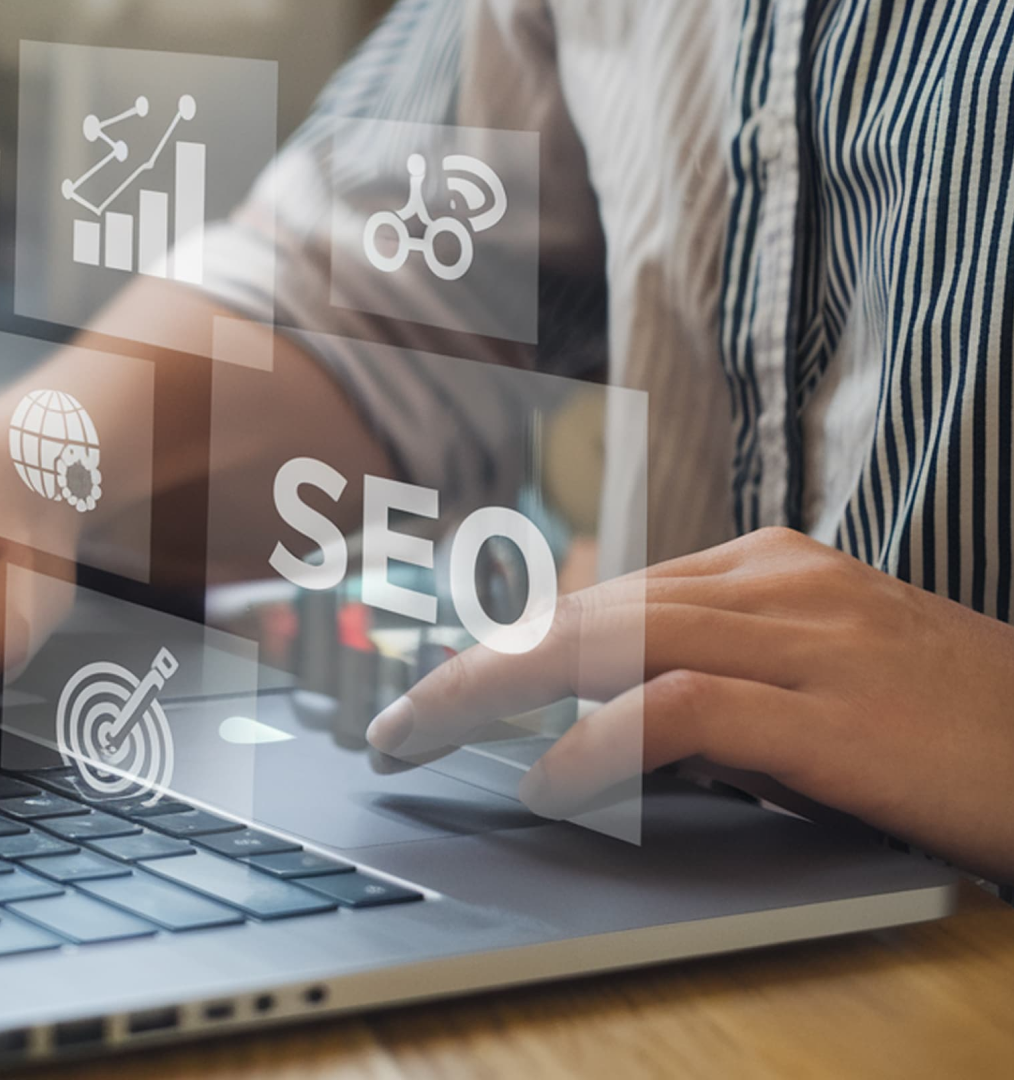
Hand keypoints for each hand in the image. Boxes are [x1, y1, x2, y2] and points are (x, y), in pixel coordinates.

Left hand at [366, 527, 1013, 882]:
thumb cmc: (952, 733)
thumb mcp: (819, 691)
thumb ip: (718, 690)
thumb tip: (603, 730)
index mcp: (768, 568)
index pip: (601, 595)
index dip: (508, 642)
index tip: (440, 688)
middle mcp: (776, 583)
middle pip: (584, 608)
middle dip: (475, 665)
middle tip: (396, 721)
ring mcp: (807, 637)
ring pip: (609, 638)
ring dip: (497, 689)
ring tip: (422, 737)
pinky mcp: (834, 709)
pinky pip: (679, 707)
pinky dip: (600, 742)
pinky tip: (550, 781)